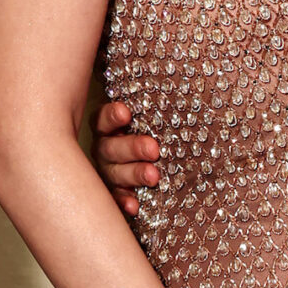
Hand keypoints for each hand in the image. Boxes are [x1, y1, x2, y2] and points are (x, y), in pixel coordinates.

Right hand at [91, 97, 162, 218]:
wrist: (161, 161)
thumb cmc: (159, 133)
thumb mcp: (158, 118)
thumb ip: (159, 107)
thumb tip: (185, 81)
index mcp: (109, 128)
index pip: (102, 119)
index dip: (112, 116)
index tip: (126, 113)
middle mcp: (104, 149)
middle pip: (110, 147)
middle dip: (132, 147)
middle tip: (154, 149)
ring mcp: (107, 172)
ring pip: (113, 173)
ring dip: (133, 174)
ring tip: (153, 176)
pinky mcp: (114, 193)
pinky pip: (115, 199)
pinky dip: (123, 202)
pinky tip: (134, 206)